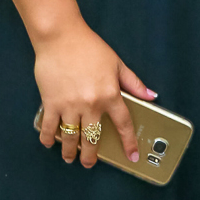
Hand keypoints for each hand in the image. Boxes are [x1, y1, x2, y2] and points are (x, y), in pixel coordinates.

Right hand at [34, 18, 155, 167]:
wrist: (60, 36)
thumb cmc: (89, 47)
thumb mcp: (117, 63)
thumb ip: (134, 83)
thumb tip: (151, 96)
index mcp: (110, 95)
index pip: (123, 125)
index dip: (129, 142)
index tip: (132, 156)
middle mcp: (91, 104)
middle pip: (92, 138)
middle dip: (91, 156)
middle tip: (90, 163)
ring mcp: (70, 105)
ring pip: (71, 137)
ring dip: (70, 151)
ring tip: (70, 158)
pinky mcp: (51, 102)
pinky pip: (50, 126)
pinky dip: (49, 138)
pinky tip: (49, 144)